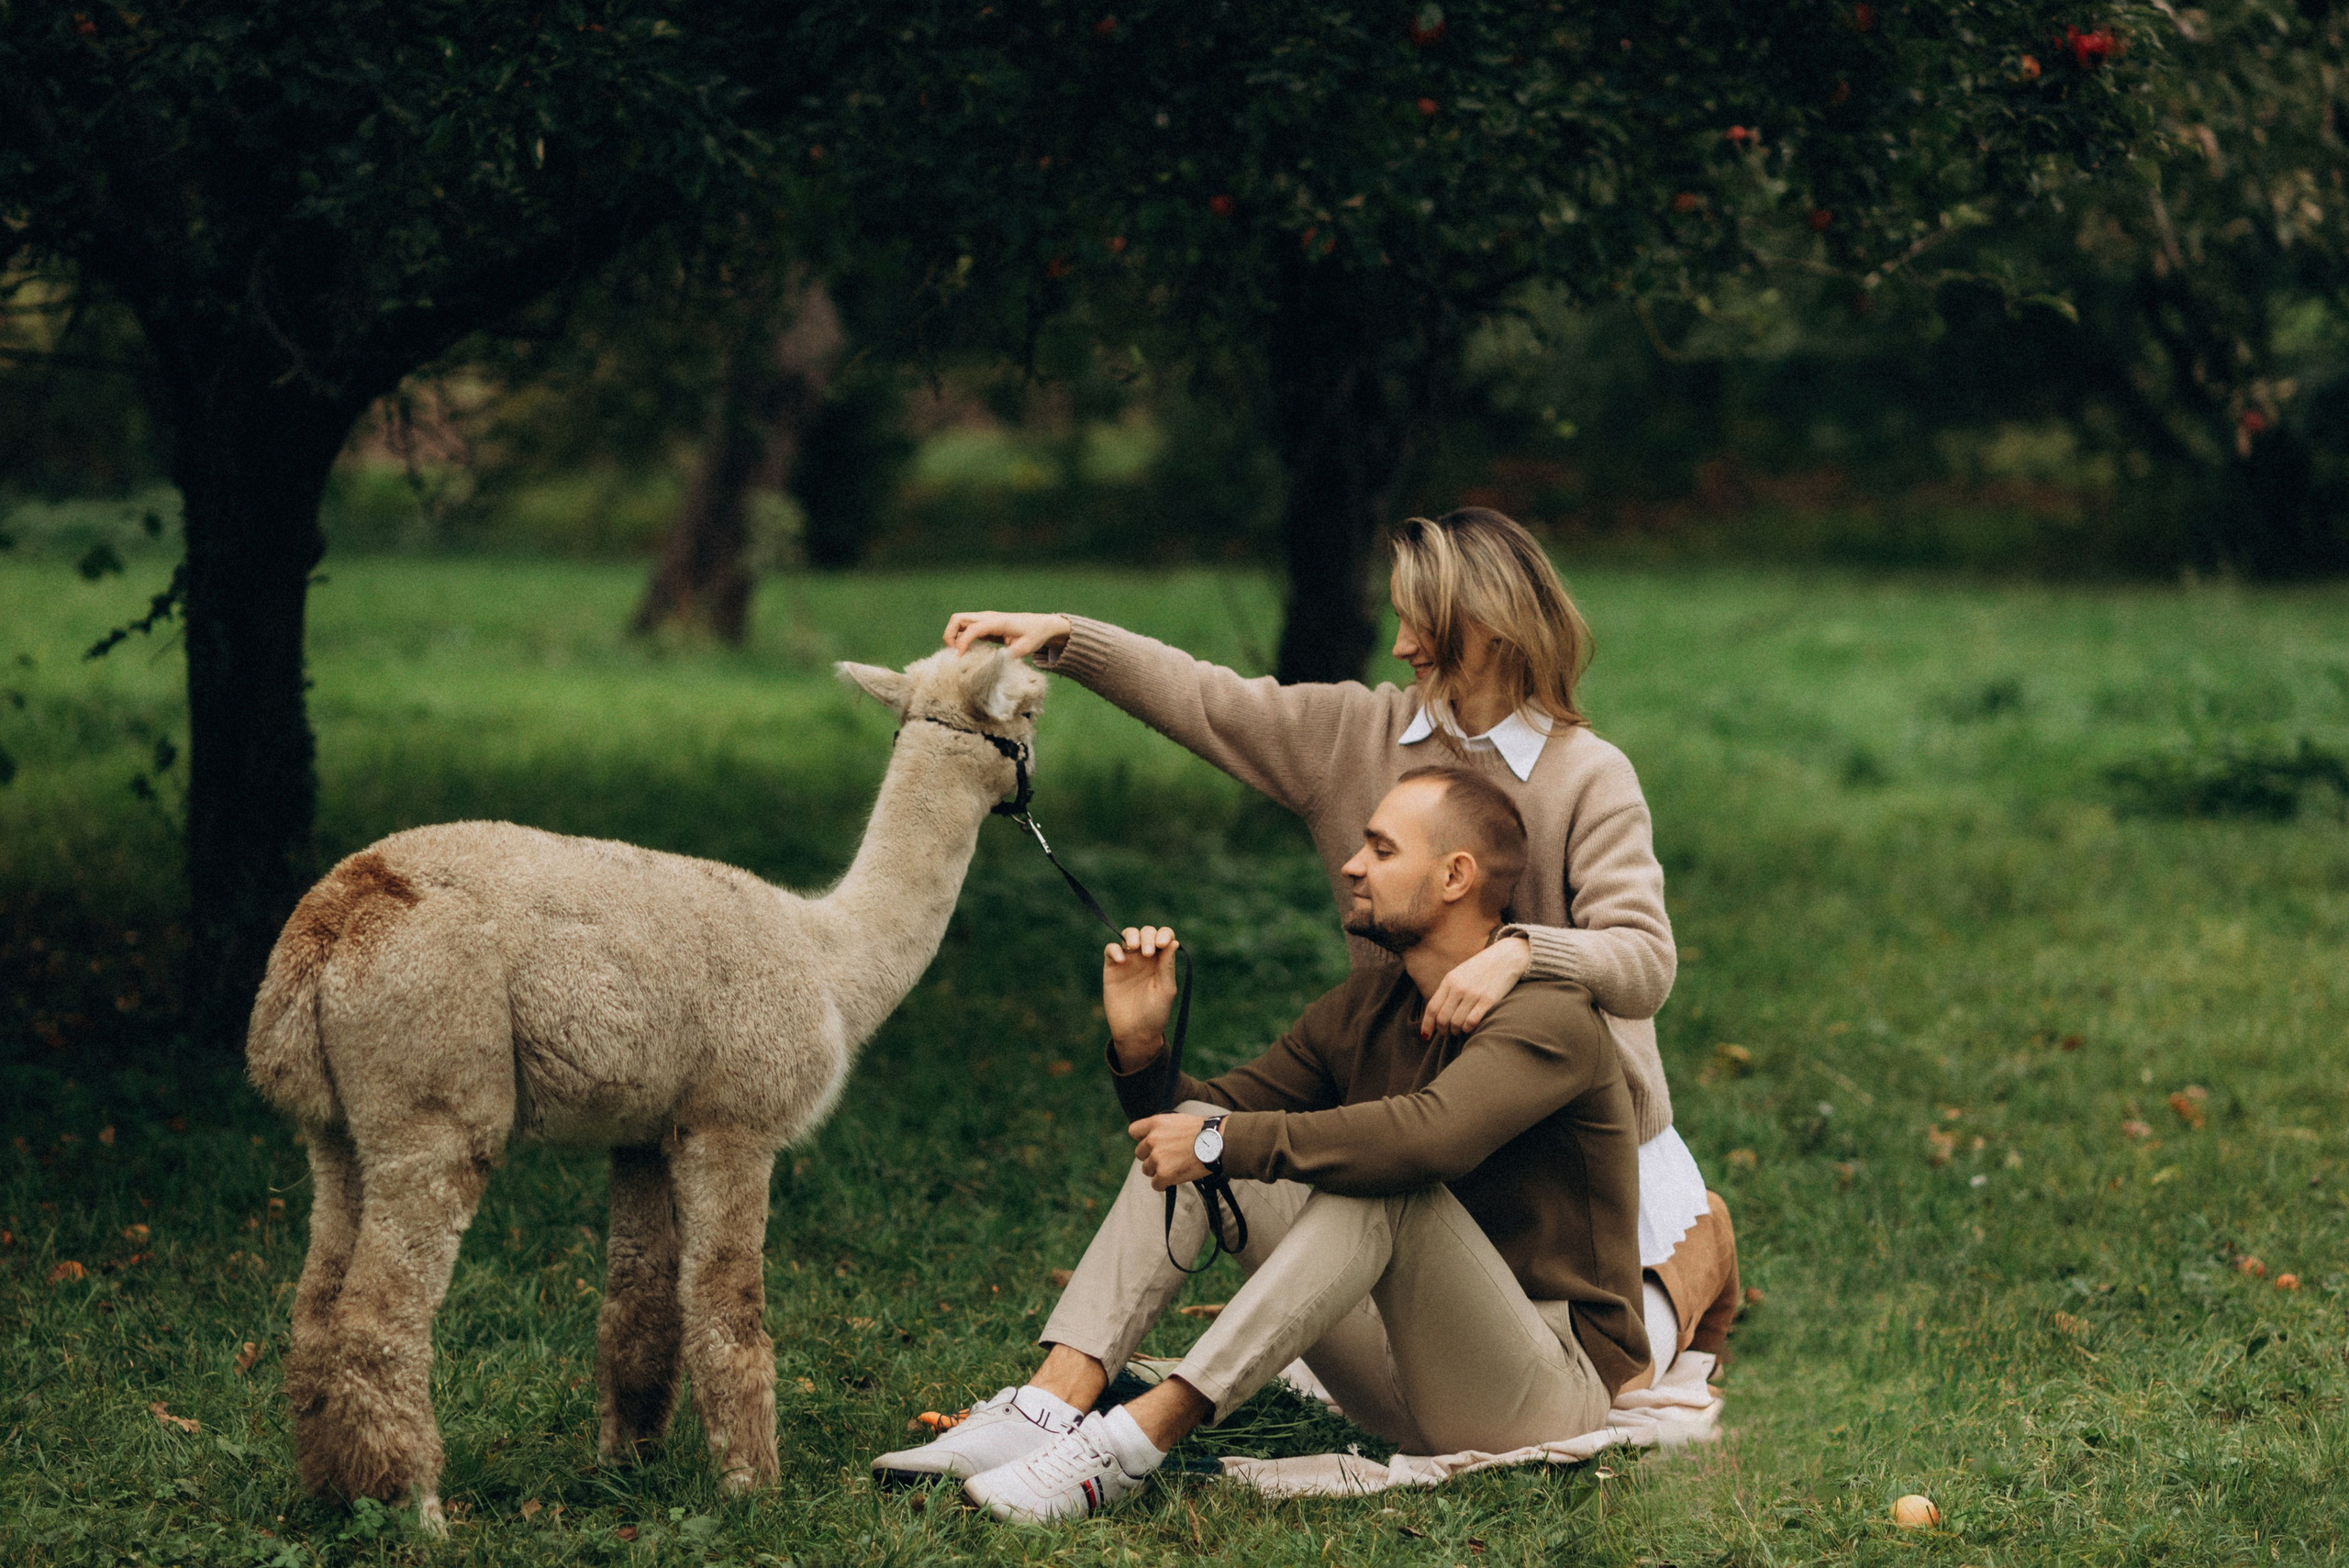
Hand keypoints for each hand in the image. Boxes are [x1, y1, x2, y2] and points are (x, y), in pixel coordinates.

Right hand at [944, 611, 1072, 660]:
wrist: (1041, 624)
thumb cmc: (1034, 635)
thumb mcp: (1025, 648)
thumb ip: (1009, 656)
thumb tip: (992, 666)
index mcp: (997, 622)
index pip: (972, 628)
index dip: (962, 643)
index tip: (959, 659)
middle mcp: (987, 617)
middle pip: (957, 619)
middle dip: (950, 636)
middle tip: (955, 655)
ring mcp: (984, 620)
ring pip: (958, 622)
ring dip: (953, 637)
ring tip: (959, 655)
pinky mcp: (984, 626)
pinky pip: (965, 629)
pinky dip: (960, 639)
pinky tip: (967, 653)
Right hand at [1103, 926, 1180, 1072]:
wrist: (1135, 1032)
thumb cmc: (1155, 1013)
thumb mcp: (1165, 990)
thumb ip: (1167, 966)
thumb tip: (1174, 942)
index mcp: (1162, 961)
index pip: (1165, 937)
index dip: (1164, 934)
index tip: (1162, 945)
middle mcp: (1146, 957)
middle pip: (1147, 932)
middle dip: (1148, 936)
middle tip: (1148, 953)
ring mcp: (1128, 961)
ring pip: (1128, 935)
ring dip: (1132, 935)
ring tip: (1134, 947)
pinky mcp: (1112, 967)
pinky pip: (1111, 949)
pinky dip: (1115, 949)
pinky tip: (1121, 960)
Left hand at [1127, 1113, 1208, 1190]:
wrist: (1218, 1142)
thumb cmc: (1205, 1131)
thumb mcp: (1180, 1120)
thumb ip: (1165, 1129)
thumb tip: (1159, 1139)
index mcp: (1156, 1123)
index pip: (1134, 1131)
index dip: (1141, 1138)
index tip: (1151, 1144)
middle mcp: (1152, 1139)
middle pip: (1140, 1153)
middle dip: (1151, 1157)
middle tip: (1168, 1158)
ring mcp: (1157, 1157)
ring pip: (1147, 1170)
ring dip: (1158, 1171)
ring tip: (1175, 1168)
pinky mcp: (1164, 1173)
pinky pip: (1156, 1184)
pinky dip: (1164, 1184)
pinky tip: (1175, 1179)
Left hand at [1421, 935, 1530, 1038]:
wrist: (1506, 956)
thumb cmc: (1482, 968)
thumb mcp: (1460, 974)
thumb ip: (1448, 990)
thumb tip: (1437, 1013)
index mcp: (1449, 980)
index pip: (1432, 1007)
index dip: (1427, 1024)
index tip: (1425, 1035)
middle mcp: (1459, 987)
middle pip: (1442, 1018)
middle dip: (1442, 1030)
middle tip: (1447, 1033)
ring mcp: (1473, 994)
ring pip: (1456, 1023)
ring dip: (1456, 1031)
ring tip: (1459, 1030)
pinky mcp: (1488, 1000)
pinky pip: (1471, 1022)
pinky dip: (1468, 1029)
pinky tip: (1470, 1027)